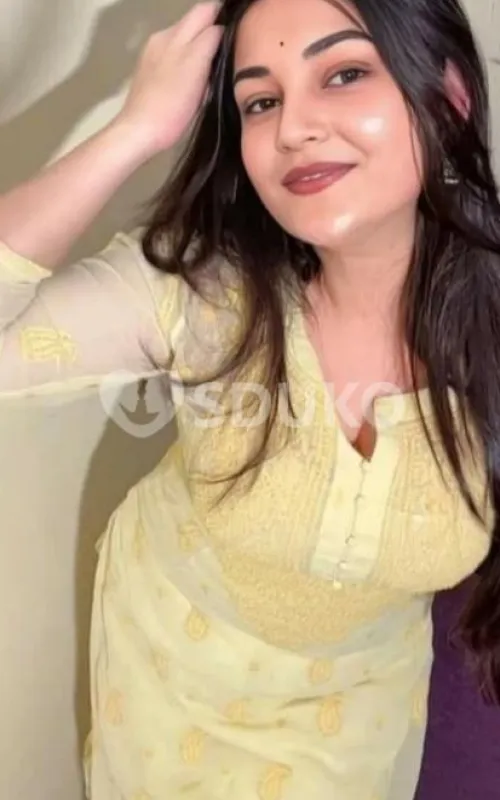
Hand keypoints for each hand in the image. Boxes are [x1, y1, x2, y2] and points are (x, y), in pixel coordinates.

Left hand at [113, 1, 223, 158]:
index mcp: (176, 36)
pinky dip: (189, 53)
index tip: (242, 29)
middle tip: (232, 42)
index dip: (225, 17)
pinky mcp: (150, 66)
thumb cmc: (171, 107)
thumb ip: (209, 42)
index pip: (207, 12)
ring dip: (202, 38)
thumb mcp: (196, 69)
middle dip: (214, 24)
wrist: (139, 131)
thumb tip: (222, 29)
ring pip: (186, 34)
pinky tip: (194, 73)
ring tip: (216, 58)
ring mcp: (155, 51)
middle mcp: (165, 37)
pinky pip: (176, 49)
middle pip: (196, 18)